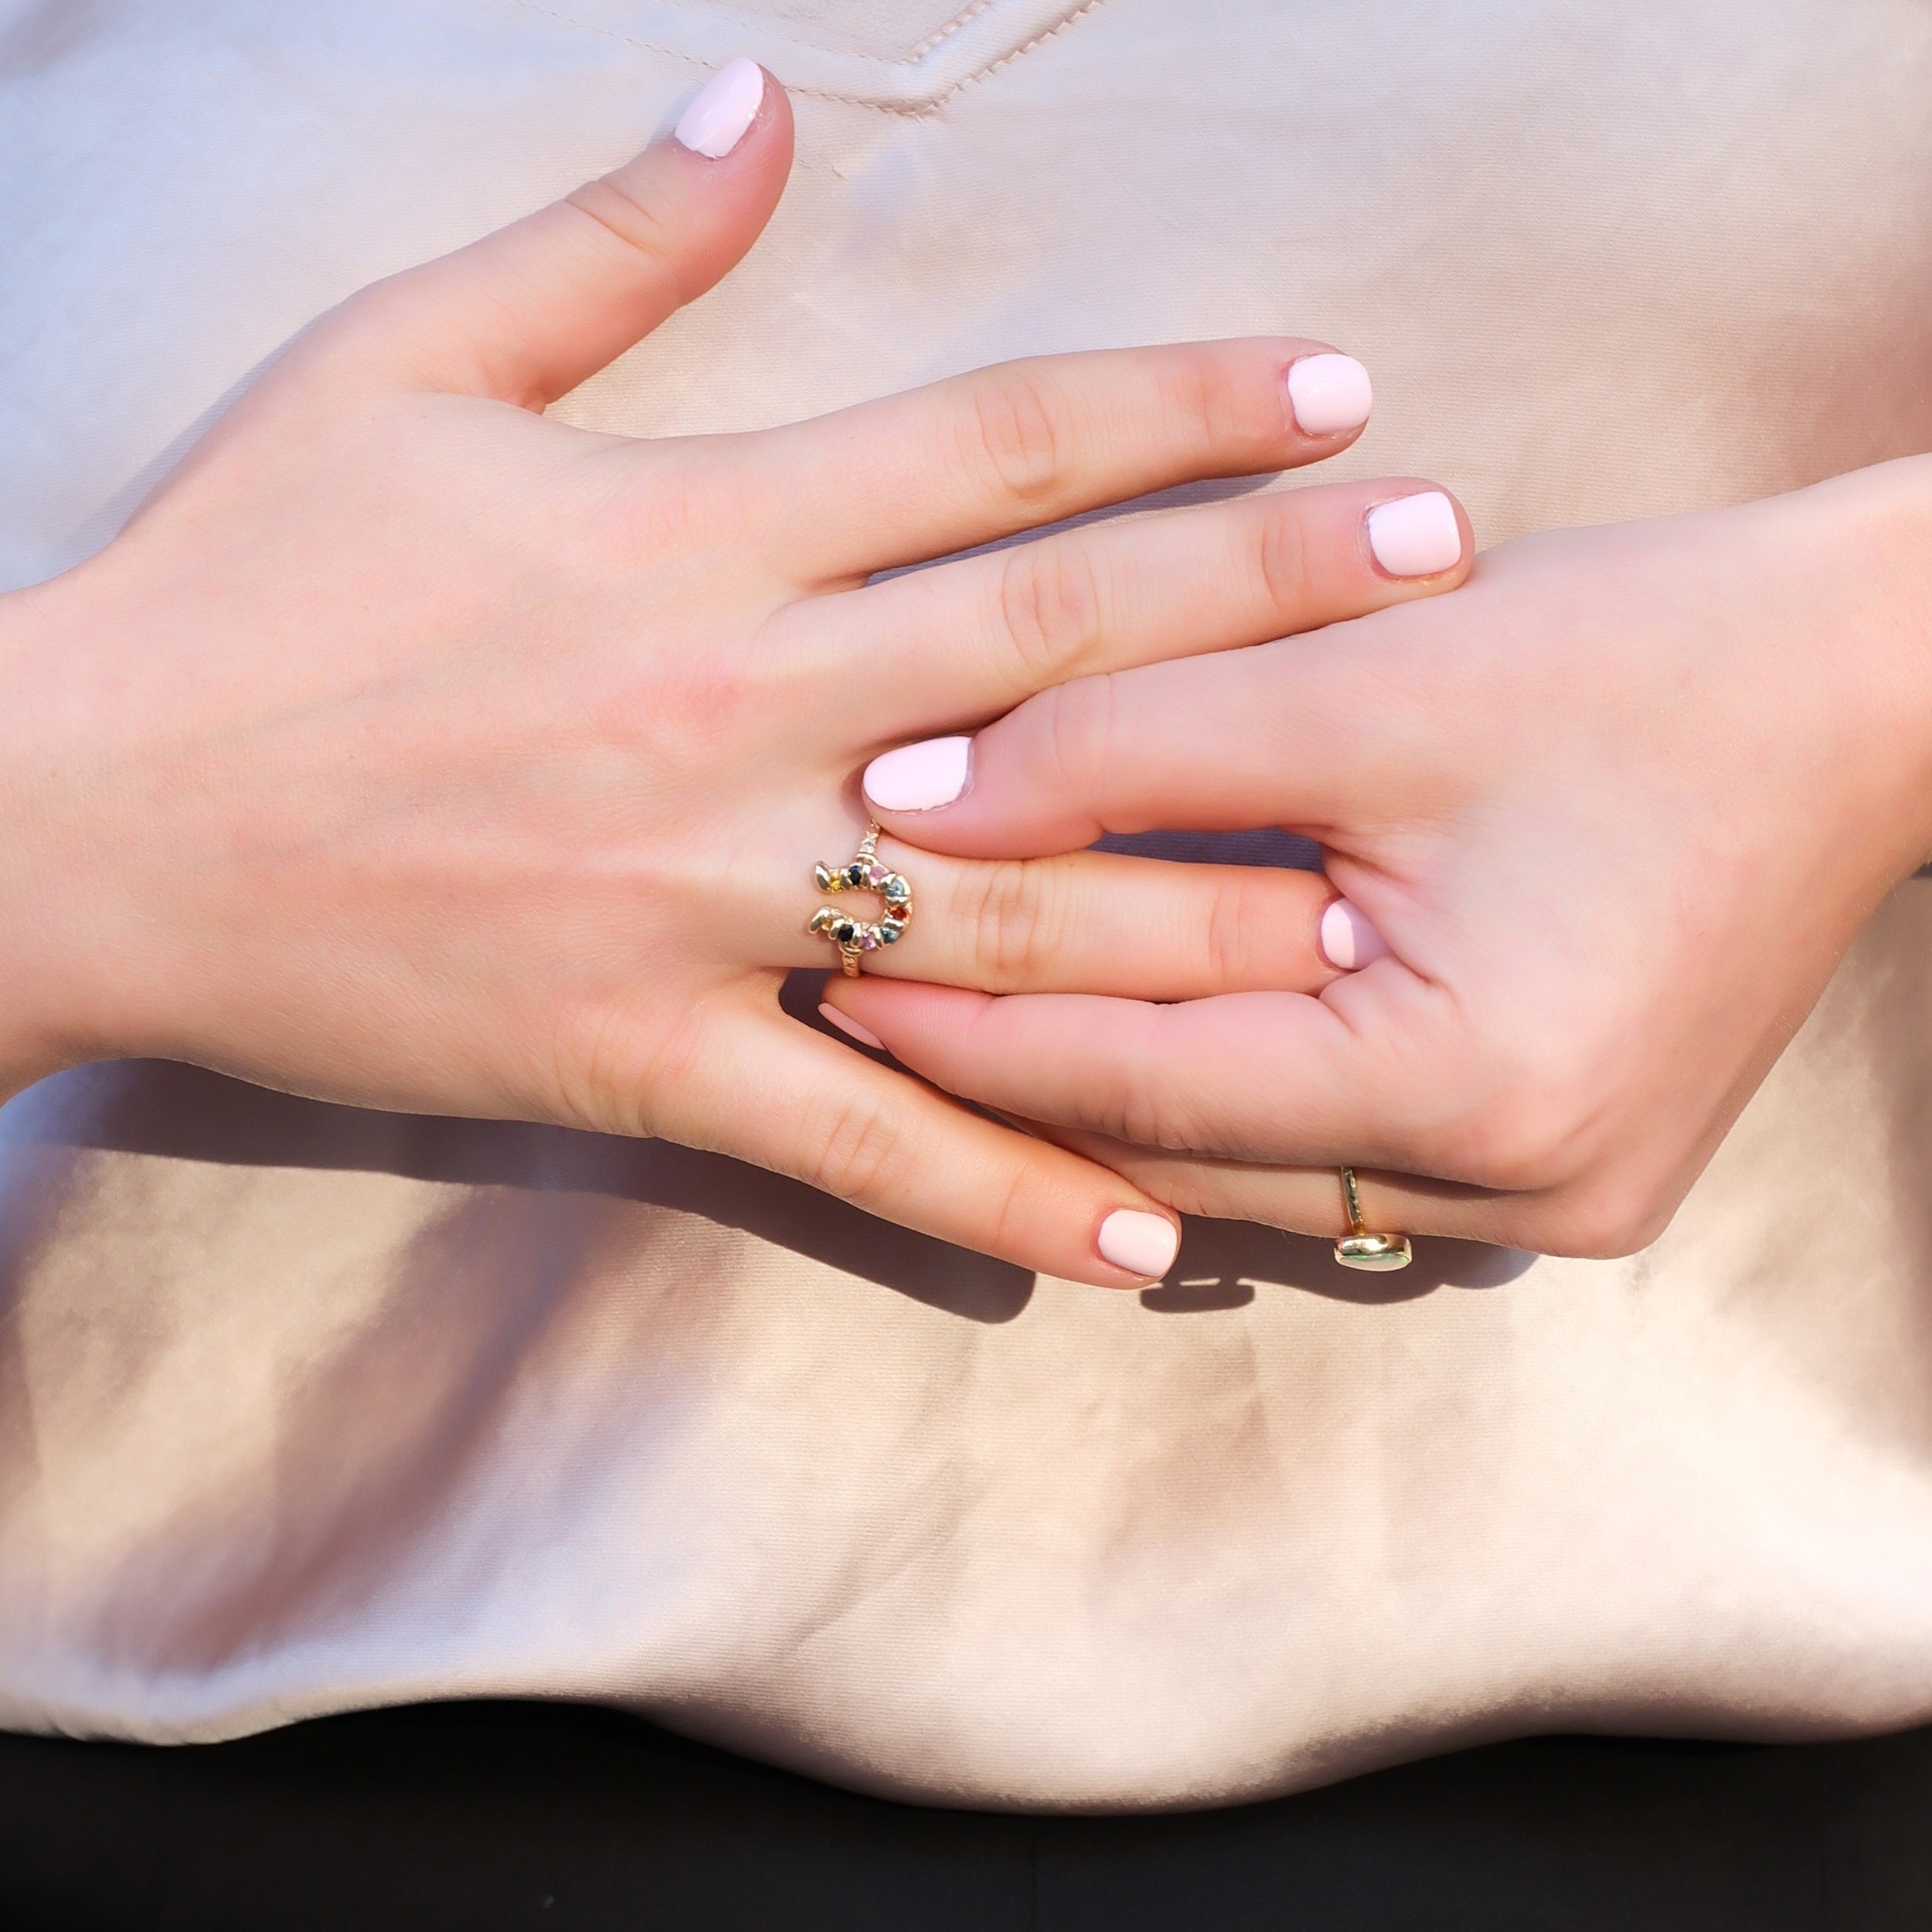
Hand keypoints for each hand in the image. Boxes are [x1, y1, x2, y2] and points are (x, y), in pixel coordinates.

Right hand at [0, 63, 1470, 1284]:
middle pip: (1055, 653)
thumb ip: (608, 241)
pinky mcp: (642, 1052)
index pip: (995, 450)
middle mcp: (731, 713)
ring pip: (999, 911)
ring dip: (1194, 918)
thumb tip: (758, 92)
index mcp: (693, 534)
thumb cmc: (241, 583)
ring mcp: (698, 898)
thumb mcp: (404, 365)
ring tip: (1364, 924)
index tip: (1337, 388)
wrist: (80, 809)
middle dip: (1268, 605)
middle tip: (1449, 576)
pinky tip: (1138, 1230)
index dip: (1179, 408)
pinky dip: (1000, 1186)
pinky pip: (859, 1134)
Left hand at [829, 460, 1931, 1254]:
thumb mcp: (1365, 675)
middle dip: (1021, 1077)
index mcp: (1470, 1083)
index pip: (1140, 1081)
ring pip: (1253, 1172)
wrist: (1873, 691)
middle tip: (856, 1001)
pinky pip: (1337, 1159)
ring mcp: (1552, 1202)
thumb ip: (1121, 736)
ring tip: (962, 1018)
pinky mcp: (1567, 1169)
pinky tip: (1133, 1034)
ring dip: (1115, 1095)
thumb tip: (908, 798)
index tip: (829, 975)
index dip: (969, 1030)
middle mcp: (1515, 1186)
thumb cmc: (1642, 659)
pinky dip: (1228, 1097)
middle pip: (1186, 1151)